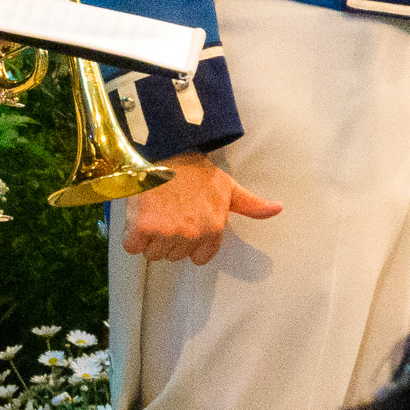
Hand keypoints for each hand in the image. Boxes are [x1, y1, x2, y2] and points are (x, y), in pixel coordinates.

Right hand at [118, 152, 277, 264]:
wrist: (164, 152)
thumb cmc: (195, 170)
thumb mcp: (228, 187)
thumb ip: (251, 204)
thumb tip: (278, 209)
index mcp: (213, 229)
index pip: (198, 257)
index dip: (188, 244)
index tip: (182, 227)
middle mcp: (191, 235)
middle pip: (173, 255)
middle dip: (167, 240)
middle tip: (165, 217)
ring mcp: (165, 232)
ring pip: (153, 253)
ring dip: (148, 239)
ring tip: (151, 216)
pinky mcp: (141, 228)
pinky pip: (132, 246)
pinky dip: (130, 237)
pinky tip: (136, 220)